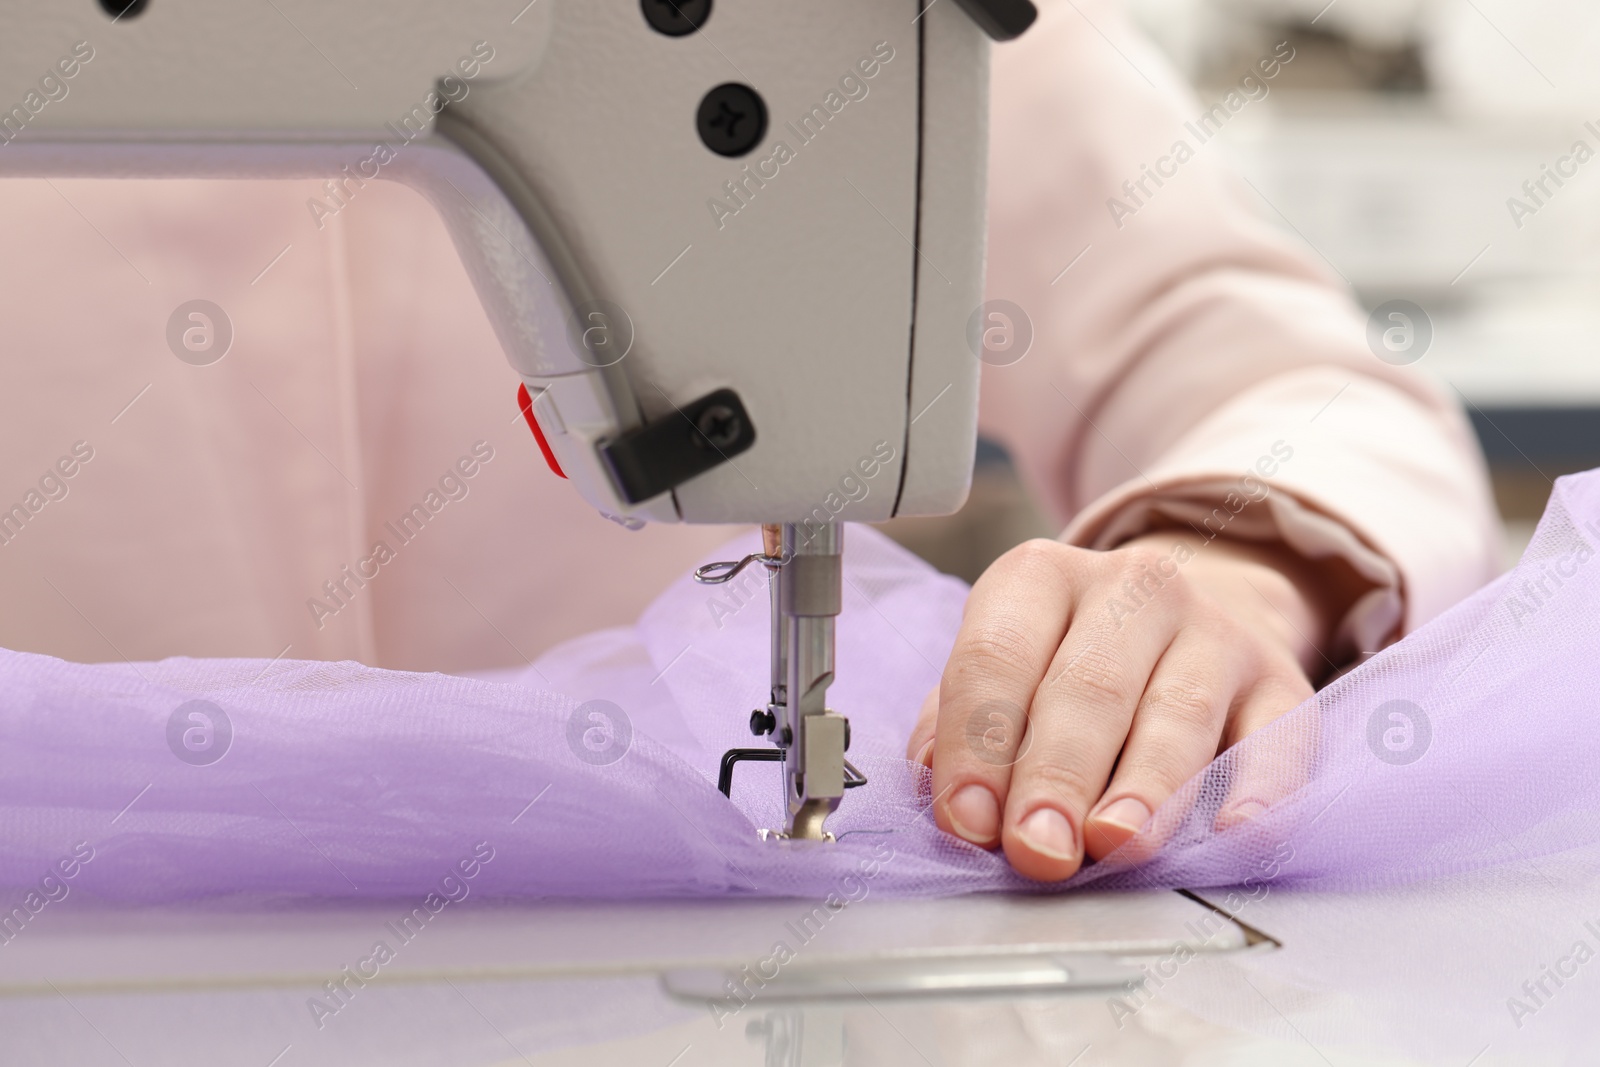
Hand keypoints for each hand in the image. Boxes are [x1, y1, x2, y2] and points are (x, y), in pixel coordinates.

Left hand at [906, 531, 1337, 880]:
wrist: (1193, 612)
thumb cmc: (1071, 657)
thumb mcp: (1003, 665)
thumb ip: (959, 724)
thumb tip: (940, 790)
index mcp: (1040, 578)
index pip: (996, 657)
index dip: (977, 744)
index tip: (967, 821)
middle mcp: (1132, 590)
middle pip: (1088, 688)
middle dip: (1056, 777)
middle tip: (1037, 848)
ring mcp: (1214, 631)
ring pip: (1178, 714)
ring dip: (1145, 788)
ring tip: (1116, 844)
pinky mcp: (1280, 681)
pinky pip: (1277, 737)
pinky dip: (1260, 789)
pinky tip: (1234, 832)